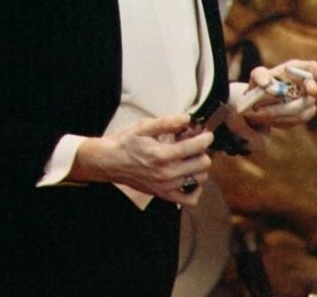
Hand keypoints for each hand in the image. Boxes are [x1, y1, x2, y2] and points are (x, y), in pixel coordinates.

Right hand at [68, 114, 213, 205]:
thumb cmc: (125, 143)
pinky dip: (194, 189)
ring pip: (199, 179)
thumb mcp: (143, 126)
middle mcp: (166, 173)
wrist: (109, 161)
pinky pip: (190, 199)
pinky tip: (188, 177)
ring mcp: (166, 187)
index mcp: (162, 154)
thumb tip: (186, 118)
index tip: (207, 134)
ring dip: (198, 167)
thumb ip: (167, 122)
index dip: (206, 138)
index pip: (195, 147)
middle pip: (202, 164)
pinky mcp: (163, 195)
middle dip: (202, 151)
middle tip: (194, 143)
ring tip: (189, 158)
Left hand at [231, 59, 316, 129]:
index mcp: (295, 70)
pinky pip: (295, 119)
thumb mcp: (256, 76)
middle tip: (294, 99)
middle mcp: (304, 84)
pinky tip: (267, 117)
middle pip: (312, 89)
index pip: (311, 67)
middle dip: (303, 96)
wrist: (257, 104)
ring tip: (260, 112)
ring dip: (280, 111)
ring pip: (301, 108)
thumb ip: (260, 75)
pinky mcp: (303, 115)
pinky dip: (280, 119)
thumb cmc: (260, 85)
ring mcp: (307, 101)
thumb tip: (266, 84)